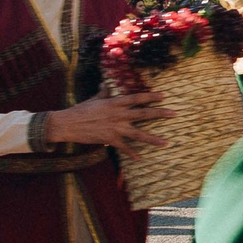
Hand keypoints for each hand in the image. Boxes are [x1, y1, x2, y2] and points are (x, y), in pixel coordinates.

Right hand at [45, 89, 173, 150]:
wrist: (68, 124)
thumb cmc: (80, 110)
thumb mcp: (94, 99)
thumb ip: (103, 93)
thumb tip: (104, 83)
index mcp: (115, 103)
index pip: (137, 98)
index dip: (151, 97)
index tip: (164, 96)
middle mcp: (118, 114)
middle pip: (143, 114)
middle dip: (160, 114)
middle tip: (174, 114)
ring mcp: (115, 128)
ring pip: (138, 134)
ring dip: (153, 139)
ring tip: (166, 143)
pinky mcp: (110, 139)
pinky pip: (124, 148)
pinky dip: (132, 153)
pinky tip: (140, 159)